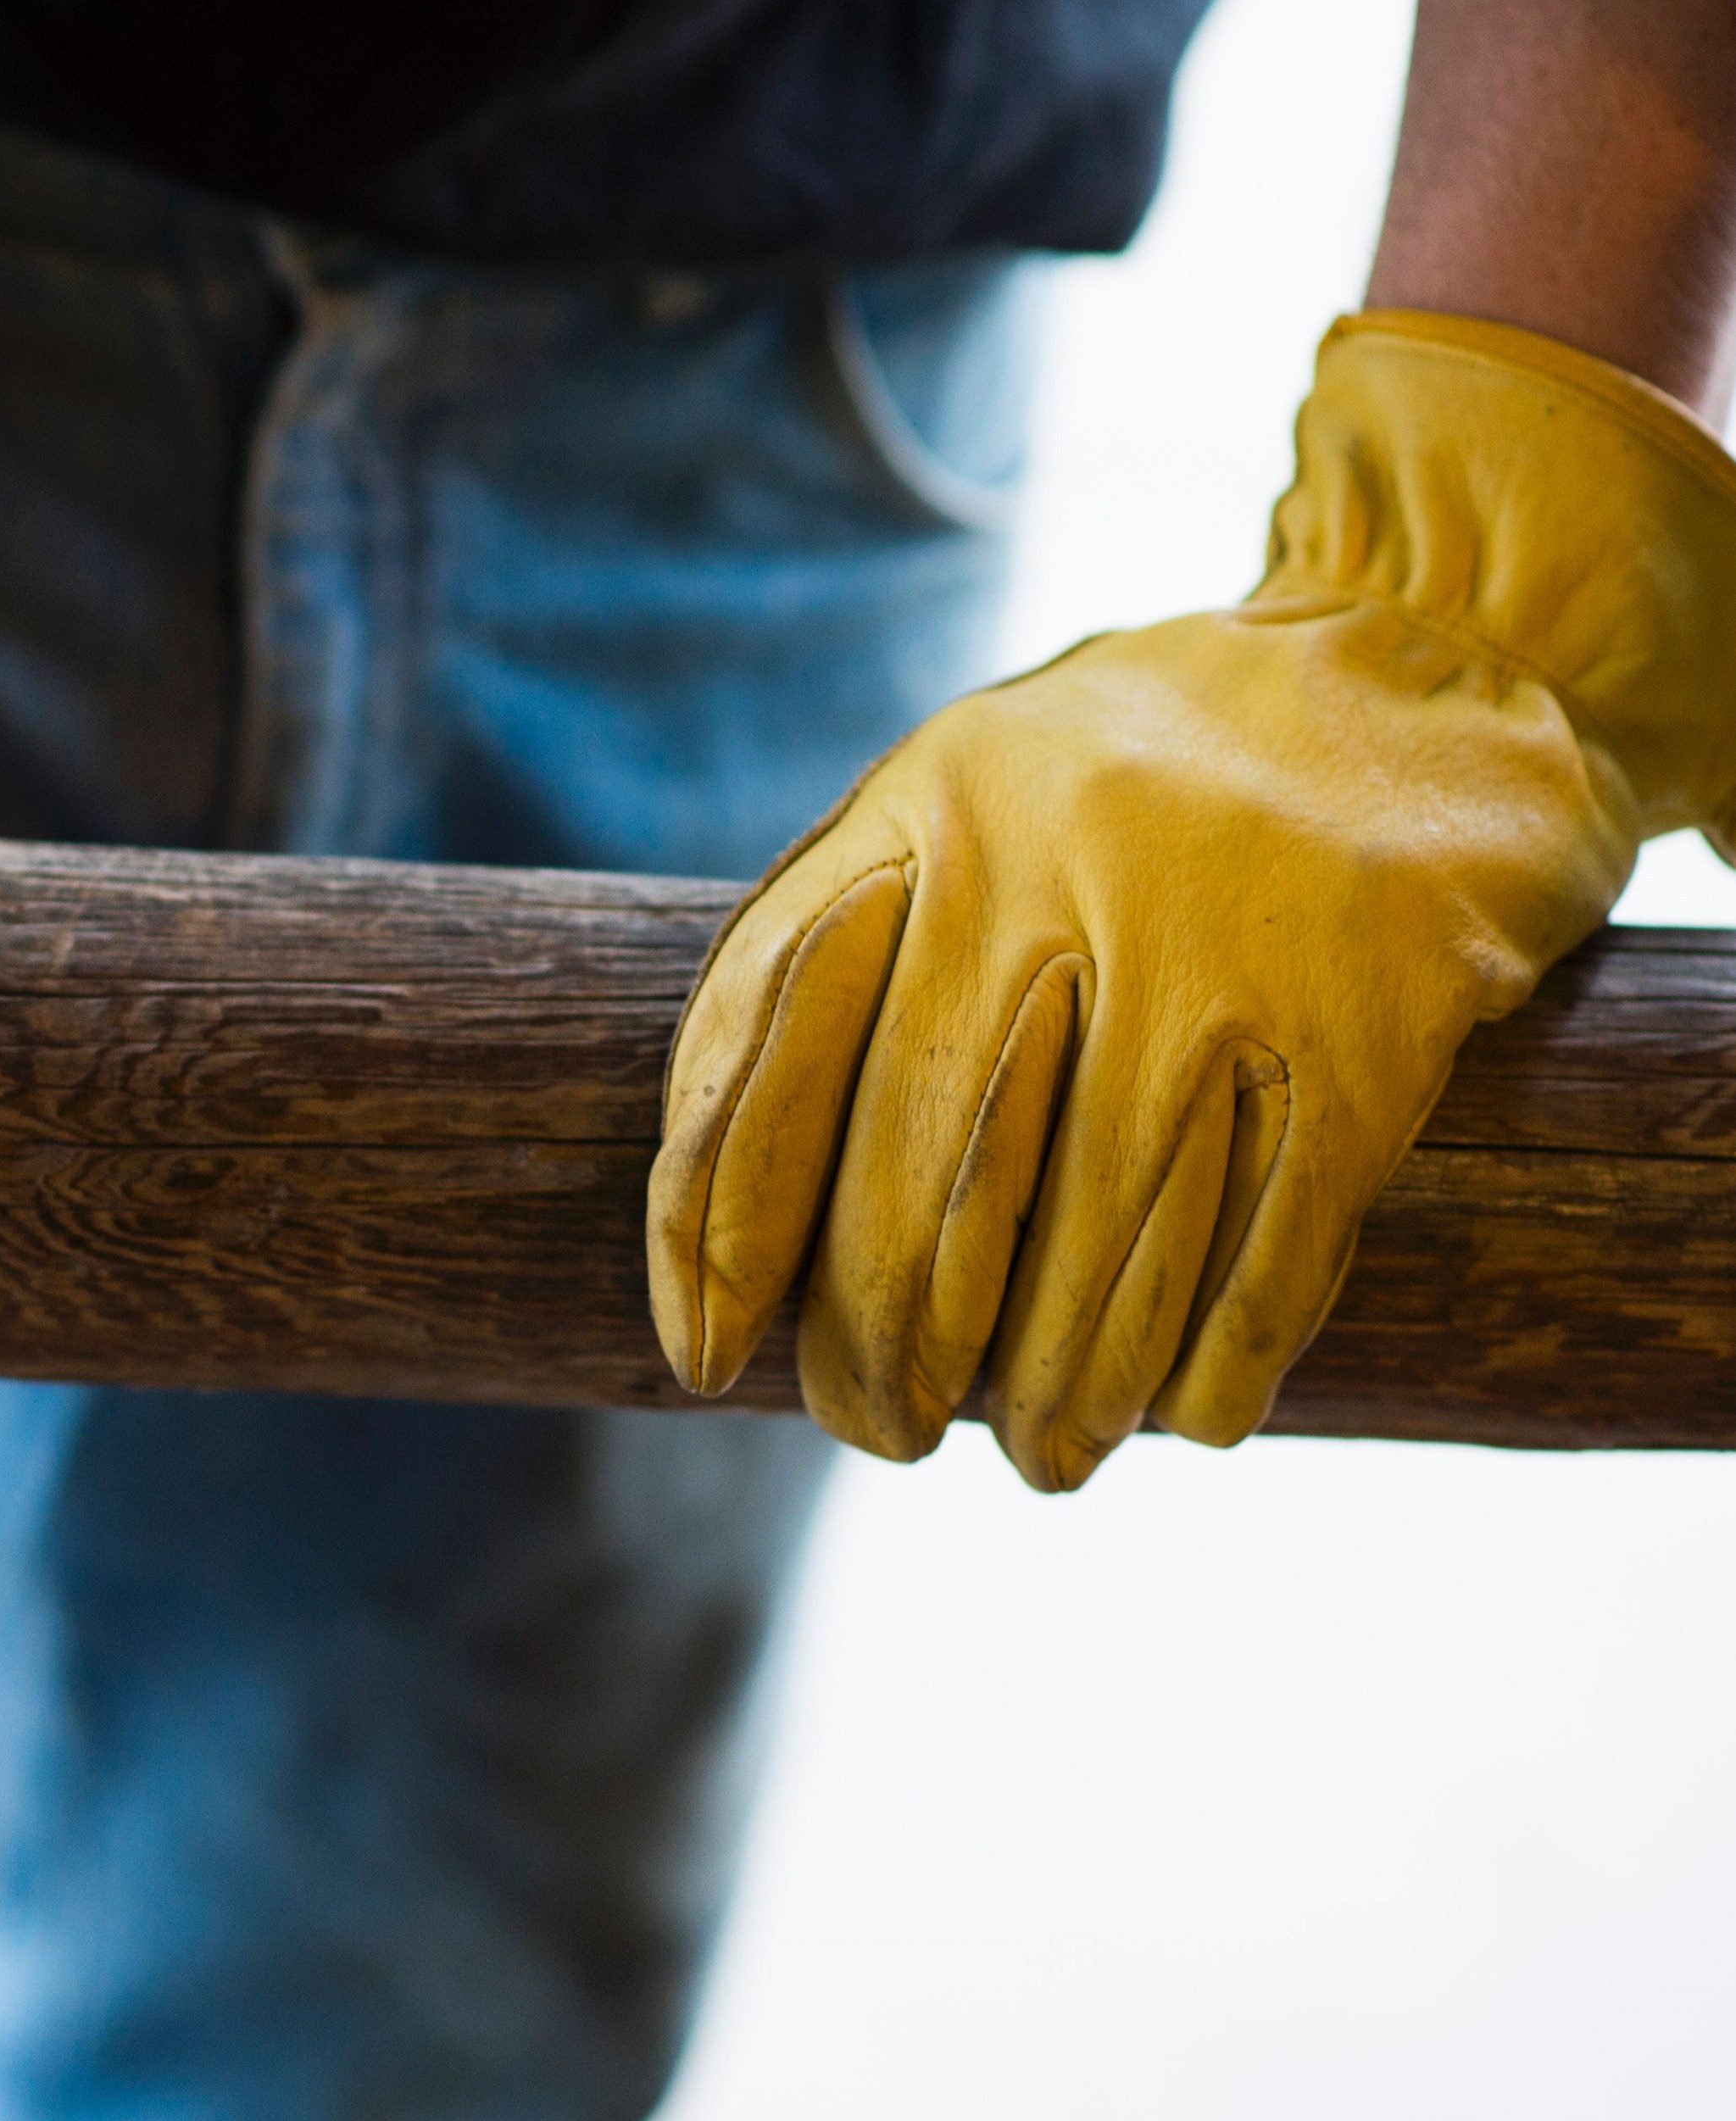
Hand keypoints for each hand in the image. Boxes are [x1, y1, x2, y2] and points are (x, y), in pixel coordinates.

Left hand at [647, 311, 1735, 1489]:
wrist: (1418, 663)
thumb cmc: (1125, 784)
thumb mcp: (952, 798)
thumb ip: (836, 952)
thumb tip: (718, 1234)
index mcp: (924, 811)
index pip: (761, 1048)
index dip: (711, 1226)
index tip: (702, 1355)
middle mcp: (1053, 869)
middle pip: (923, 1176)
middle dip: (883, 1346)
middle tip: (881, 1432)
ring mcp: (1217, 948)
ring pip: (1096, 1234)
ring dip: (1058, 1387)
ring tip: (1040, 1456)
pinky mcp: (1371, 1021)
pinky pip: (1269, 1244)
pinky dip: (1218, 1358)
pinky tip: (1186, 1415)